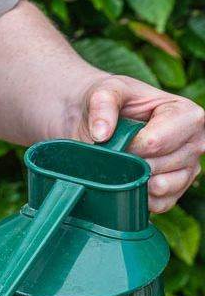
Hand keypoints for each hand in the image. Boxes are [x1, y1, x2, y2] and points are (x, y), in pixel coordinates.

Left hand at [76, 74, 204, 212]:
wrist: (99, 121)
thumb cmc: (110, 103)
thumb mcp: (105, 91)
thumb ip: (103, 104)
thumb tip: (101, 134)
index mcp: (186, 114)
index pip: (157, 142)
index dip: (128, 147)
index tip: (113, 141)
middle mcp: (195, 142)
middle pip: (158, 167)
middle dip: (129, 165)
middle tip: (114, 154)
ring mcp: (188, 168)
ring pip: (162, 188)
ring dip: (134, 182)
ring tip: (121, 166)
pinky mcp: (176, 189)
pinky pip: (161, 204)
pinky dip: (140, 200)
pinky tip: (128, 184)